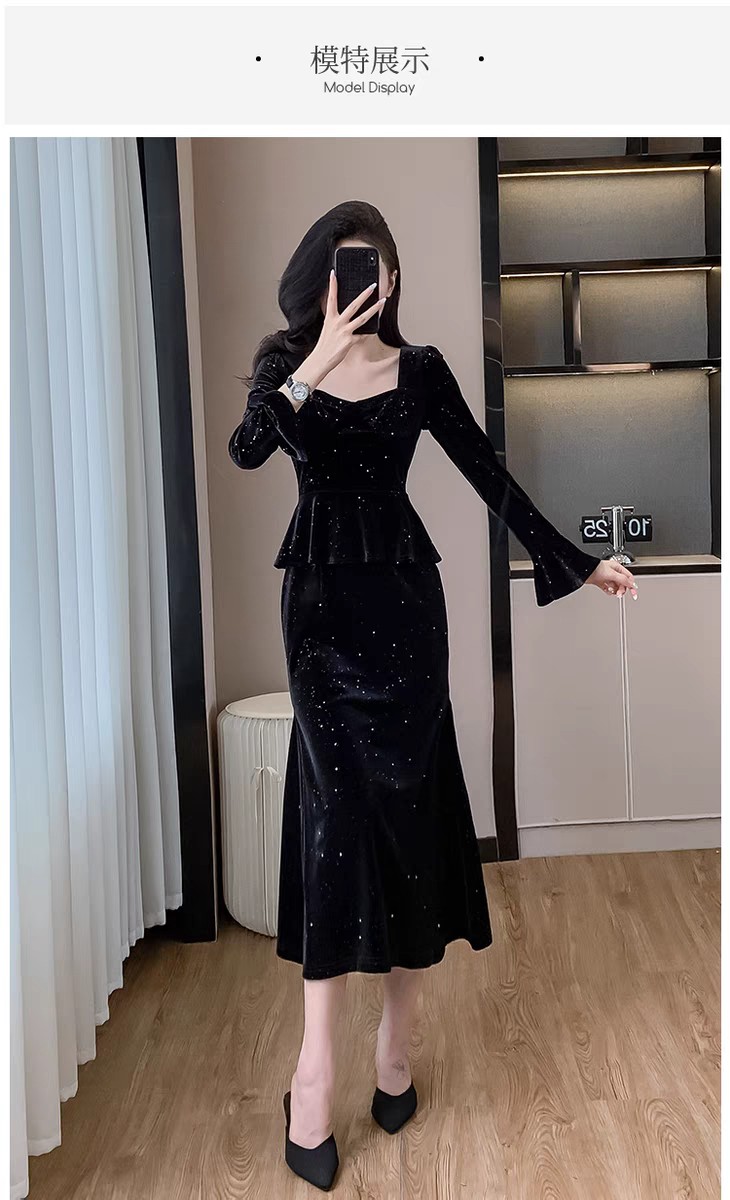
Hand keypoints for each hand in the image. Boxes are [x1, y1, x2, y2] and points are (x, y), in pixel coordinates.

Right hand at [294, 271, 385, 389]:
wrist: (321, 360)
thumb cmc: (325, 344)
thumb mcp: (328, 327)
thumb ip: (337, 319)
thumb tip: (348, 313)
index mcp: (330, 318)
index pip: (331, 298)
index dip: (332, 285)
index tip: (334, 273)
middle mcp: (337, 323)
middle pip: (353, 305)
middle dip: (364, 294)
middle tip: (372, 286)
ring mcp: (345, 332)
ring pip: (363, 318)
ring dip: (374, 309)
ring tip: (382, 301)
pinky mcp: (350, 341)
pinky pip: (362, 335)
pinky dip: (367, 333)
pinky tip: (372, 330)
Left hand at [586, 558, 637, 599]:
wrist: (584, 571)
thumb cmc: (596, 568)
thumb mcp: (612, 574)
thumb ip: (622, 579)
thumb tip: (631, 584)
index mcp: (617, 568)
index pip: (628, 577)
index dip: (631, 585)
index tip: (633, 593)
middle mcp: (613, 573)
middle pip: (622, 584)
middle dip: (621, 589)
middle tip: (619, 594)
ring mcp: (607, 578)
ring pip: (616, 587)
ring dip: (615, 591)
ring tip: (612, 592)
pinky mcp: (602, 583)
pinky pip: (608, 589)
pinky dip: (609, 591)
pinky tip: (608, 591)